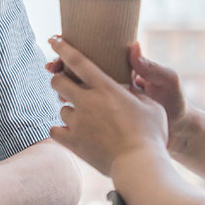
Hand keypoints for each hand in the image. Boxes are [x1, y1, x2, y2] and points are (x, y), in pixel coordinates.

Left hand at [47, 42, 192, 149]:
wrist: (139, 166)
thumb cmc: (151, 135)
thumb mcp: (150, 105)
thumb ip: (136, 92)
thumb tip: (130, 86)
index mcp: (106, 88)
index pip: (78, 61)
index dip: (63, 48)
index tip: (53, 39)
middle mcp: (88, 102)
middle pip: (58, 82)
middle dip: (59, 79)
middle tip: (67, 84)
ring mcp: (78, 122)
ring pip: (61, 108)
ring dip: (69, 110)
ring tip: (83, 118)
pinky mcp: (74, 143)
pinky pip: (56, 131)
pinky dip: (61, 130)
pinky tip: (70, 133)